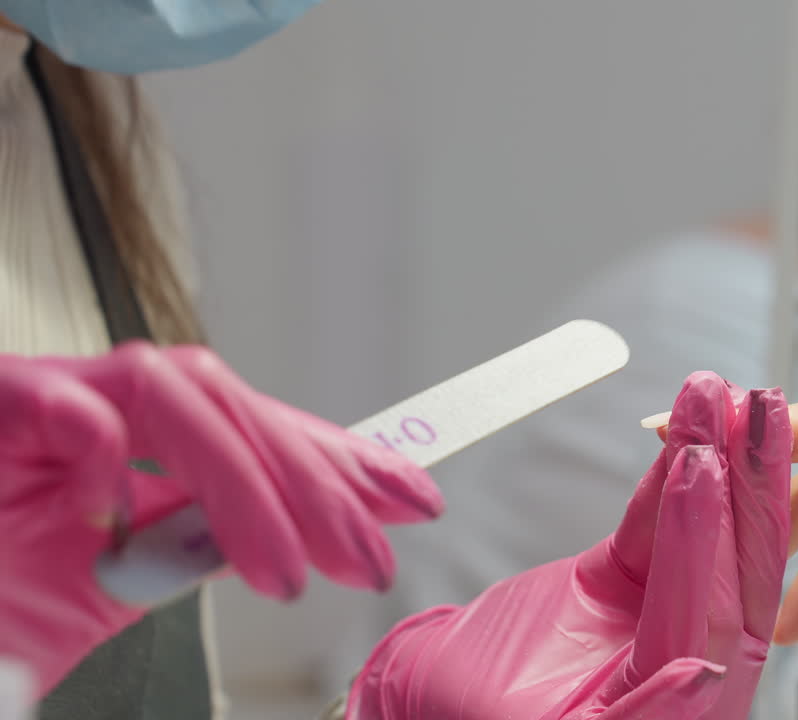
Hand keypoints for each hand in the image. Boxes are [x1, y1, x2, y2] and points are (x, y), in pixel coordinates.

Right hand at [0, 343, 442, 694]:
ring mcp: (54, 392)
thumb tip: (277, 539)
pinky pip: (72, 408)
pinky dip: (105, 459)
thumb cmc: (3, 575)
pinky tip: (116, 514)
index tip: (418, 498)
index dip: (344, 459)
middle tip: (371, 559)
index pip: (265, 431)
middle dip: (318, 484)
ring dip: (246, 486)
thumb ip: (188, 550)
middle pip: (242, 408)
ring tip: (286, 573)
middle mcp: (114, 400)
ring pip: (182, 398)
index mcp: (152, 436)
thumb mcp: (108, 581)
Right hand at [347, 372, 790, 719]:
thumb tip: (702, 674)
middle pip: (730, 577)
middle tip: (752, 409)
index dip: (705, 542)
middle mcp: (688, 675)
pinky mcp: (638, 590)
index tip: (705, 466)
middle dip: (741, 490)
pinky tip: (683, 426)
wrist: (417, 701)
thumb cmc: (451, 719)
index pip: (707, 621)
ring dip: (717, 467)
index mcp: (677, 719)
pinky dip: (667, 479)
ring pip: (707, 545)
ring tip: (722, 396)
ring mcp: (665, 626)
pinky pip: (661, 531)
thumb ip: (639, 710)